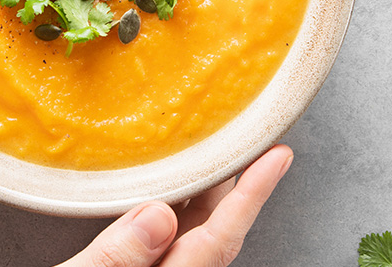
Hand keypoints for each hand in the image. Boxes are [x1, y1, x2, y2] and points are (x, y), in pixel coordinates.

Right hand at [59, 144, 292, 266]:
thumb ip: (114, 259)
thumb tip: (160, 216)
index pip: (216, 241)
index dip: (251, 196)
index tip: (277, 159)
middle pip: (211, 235)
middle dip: (232, 185)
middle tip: (246, 138)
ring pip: (190, 240)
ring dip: (203, 197)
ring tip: (213, 155)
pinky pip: (167, 248)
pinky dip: (174, 214)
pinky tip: (166, 194)